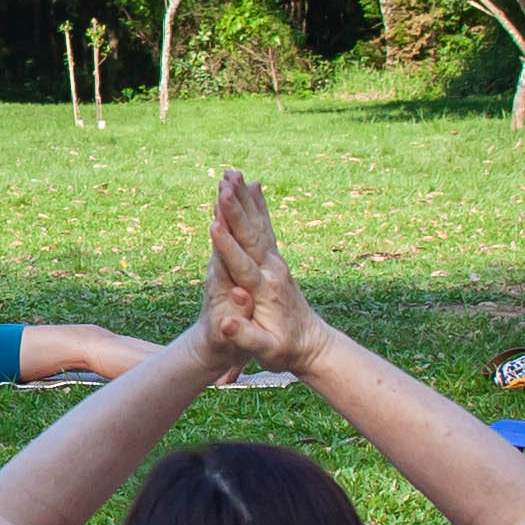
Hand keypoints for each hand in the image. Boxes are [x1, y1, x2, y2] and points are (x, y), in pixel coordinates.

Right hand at [202, 169, 319, 372]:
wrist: (312, 344)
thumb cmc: (284, 350)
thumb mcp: (266, 350)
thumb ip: (246, 335)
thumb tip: (227, 323)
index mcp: (265, 289)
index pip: (242, 263)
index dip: (226, 245)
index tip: (212, 224)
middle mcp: (272, 269)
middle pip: (250, 234)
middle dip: (235, 209)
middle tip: (222, 184)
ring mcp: (276, 261)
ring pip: (257, 223)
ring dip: (244, 198)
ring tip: (232, 174)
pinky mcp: (276, 259)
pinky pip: (264, 226)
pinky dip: (258, 205)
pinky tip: (254, 186)